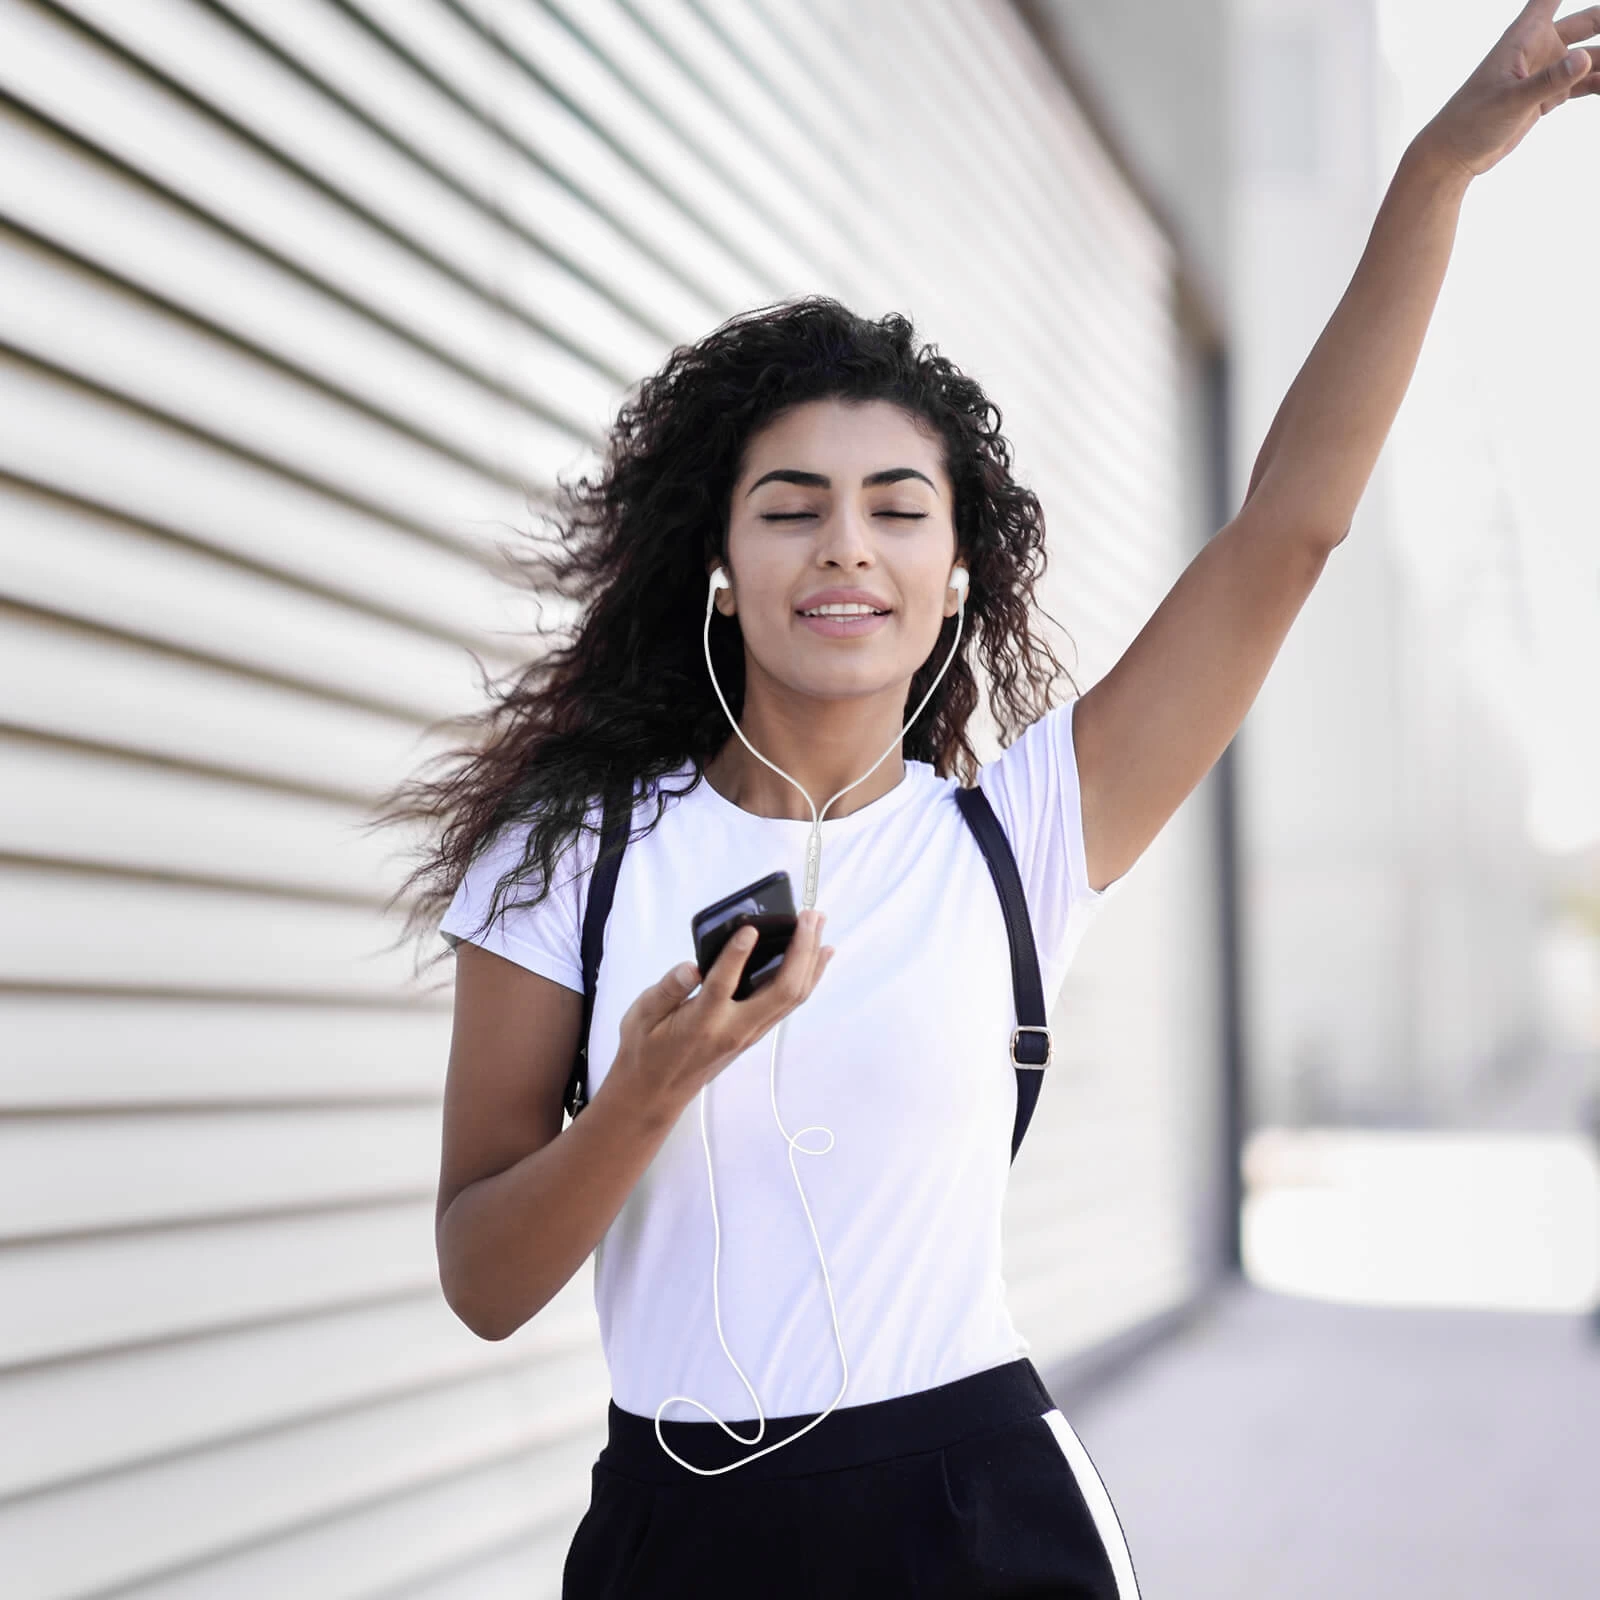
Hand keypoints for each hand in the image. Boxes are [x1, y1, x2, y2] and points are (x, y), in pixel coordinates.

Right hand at [610, 909, 834, 1116]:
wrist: (655, 1093)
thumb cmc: (645, 1050)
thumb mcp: (642, 1017)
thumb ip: (667, 989)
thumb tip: (690, 967)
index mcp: (701, 1022)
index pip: (723, 985)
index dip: (737, 955)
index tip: (750, 927)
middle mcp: (733, 1029)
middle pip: (780, 990)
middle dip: (800, 950)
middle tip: (810, 915)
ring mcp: (749, 1033)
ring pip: (792, 997)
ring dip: (810, 960)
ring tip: (819, 925)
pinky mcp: (754, 1032)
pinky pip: (788, 1003)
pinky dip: (806, 977)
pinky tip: (815, 957)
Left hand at [1418, 2, 1597, 180]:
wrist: (1455, 155)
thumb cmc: (1470, 121)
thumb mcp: (1509, 101)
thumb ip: (1546, 81)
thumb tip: (1583, 59)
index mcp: (1524, 37)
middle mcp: (1538, 48)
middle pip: (1585, 22)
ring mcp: (1545, 72)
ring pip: (1589, 57)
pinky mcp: (1548, 96)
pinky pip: (1583, 83)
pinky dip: (1599, 83)